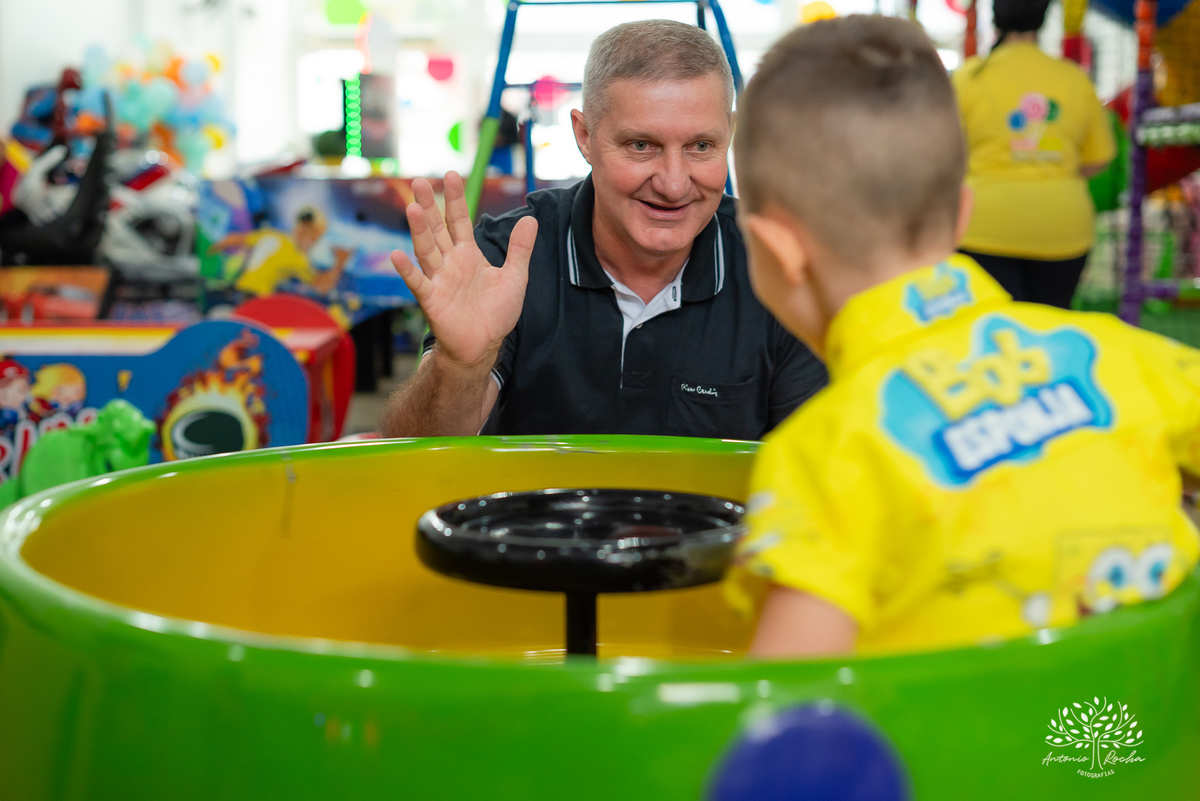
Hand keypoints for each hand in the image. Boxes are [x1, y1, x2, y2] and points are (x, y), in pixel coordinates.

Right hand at [390, 171, 537, 369]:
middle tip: (420, 182)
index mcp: (468, 254)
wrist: (483, 345)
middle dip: (430, 206)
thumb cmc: (496, 312)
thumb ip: (519, 249)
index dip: (455, 199)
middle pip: (437, 229)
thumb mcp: (515, 277)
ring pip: (426, 249)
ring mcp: (439, 279)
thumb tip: (530, 218)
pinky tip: (397, 254)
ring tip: (412, 208)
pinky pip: (418, 283)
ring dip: (419, 230)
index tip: (450, 175)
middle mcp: (450, 262)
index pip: (459, 220)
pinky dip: (407, 270)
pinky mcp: (432, 300)